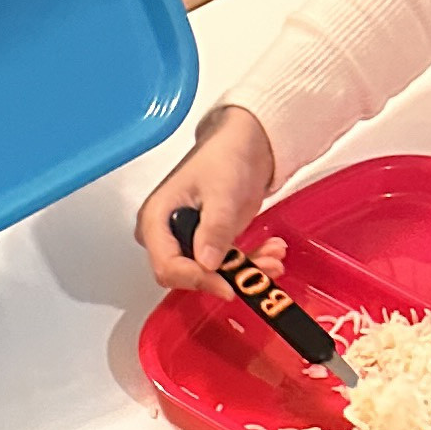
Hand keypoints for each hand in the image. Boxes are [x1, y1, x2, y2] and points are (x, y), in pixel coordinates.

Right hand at [138, 106, 275, 292]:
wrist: (245, 144)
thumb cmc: (225, 157)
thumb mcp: (221, 193)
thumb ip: (214, 229)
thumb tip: (206, 263)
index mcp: (156, 220)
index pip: (168, 266)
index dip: (197, 279)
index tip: (227, 285)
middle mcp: (165, 235)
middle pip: (187, 276)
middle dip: (225, 278)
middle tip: (258, 270)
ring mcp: (186, 240)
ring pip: (210, 274)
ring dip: (244, 272)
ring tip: (274, 258)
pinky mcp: (207, 243)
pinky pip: (225, 266)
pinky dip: (250, 263)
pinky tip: (271, 252)